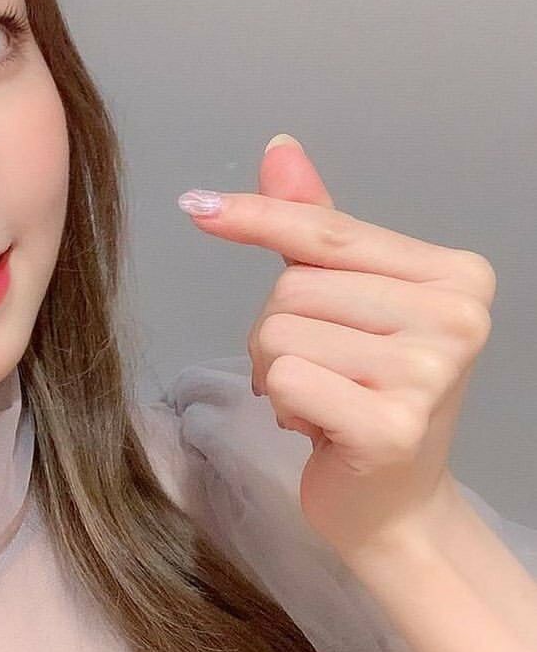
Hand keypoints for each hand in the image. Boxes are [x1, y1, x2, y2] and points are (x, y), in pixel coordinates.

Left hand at [176, 136, 496, 562]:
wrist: (392, 502)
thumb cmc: (368, 392)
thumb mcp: (347, 299)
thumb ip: (317, 225)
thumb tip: (280, 148)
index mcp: (454, 274)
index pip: (326, 230)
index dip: (255, 215)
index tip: (195, 204)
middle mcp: (456, 316)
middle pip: (293, 286)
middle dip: (279, 329)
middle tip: (323, 371)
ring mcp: (431, 373)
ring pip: (278, 330)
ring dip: (275, 371)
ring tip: (322, 399)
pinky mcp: (393, 425)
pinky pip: (284, 378)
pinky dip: (281, 404)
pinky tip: (321, 428)